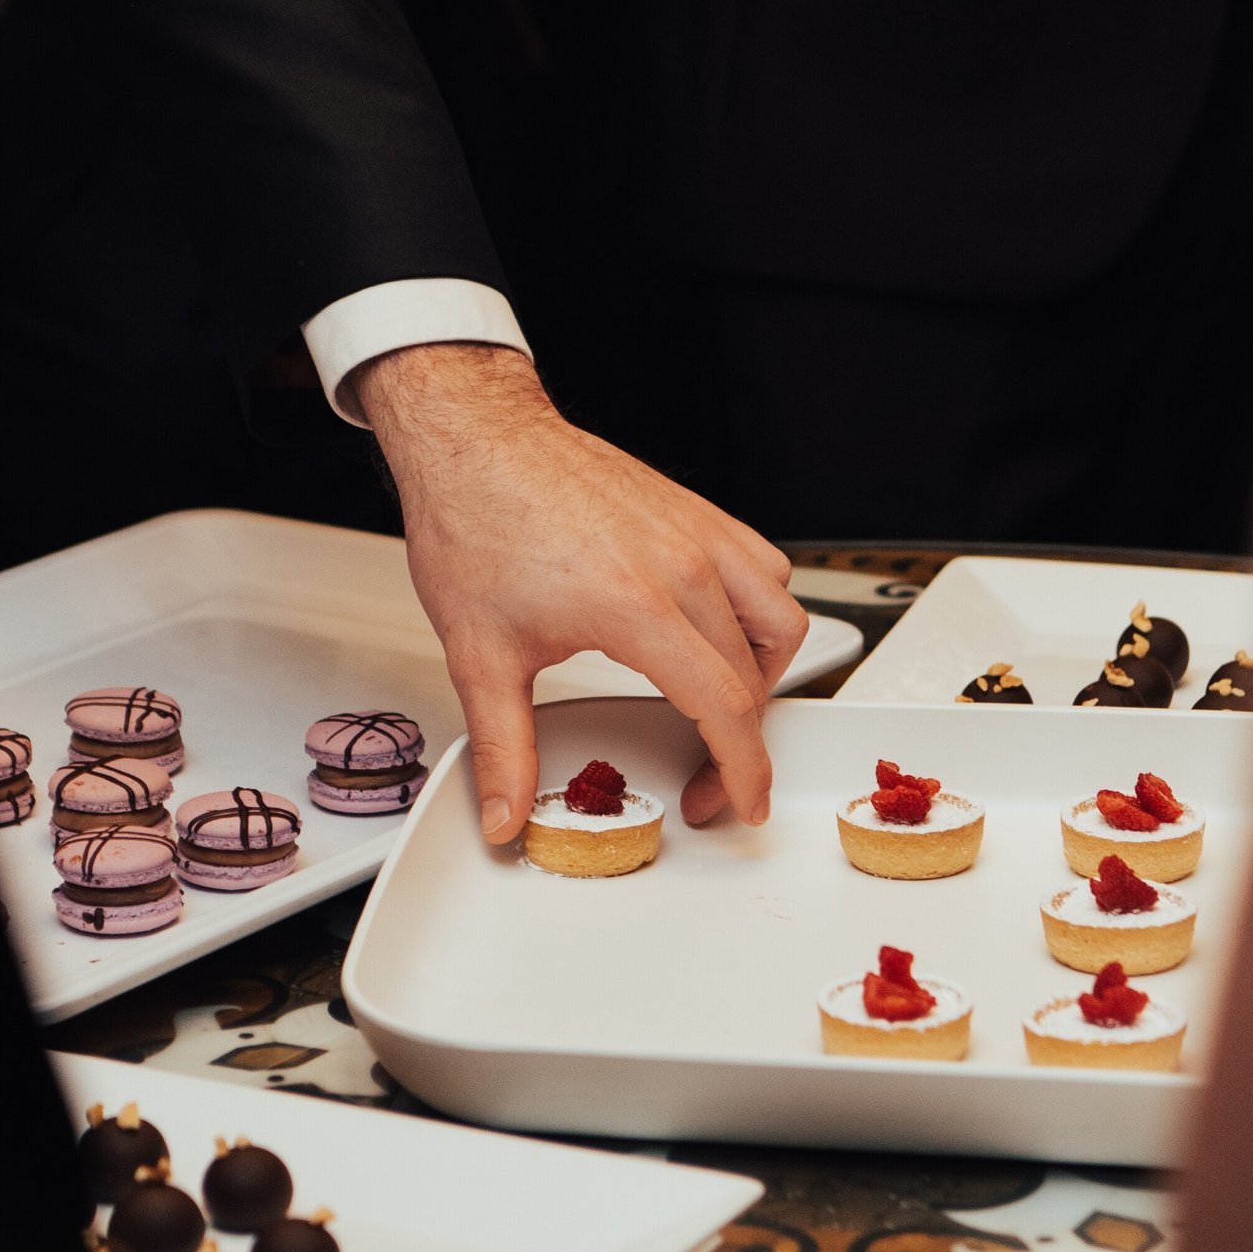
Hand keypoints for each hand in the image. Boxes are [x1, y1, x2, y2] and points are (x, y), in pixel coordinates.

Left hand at [354, 343, 808, 838]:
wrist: (473, 439)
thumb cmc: (476, 521)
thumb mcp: (480, 654)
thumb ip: (503, 748)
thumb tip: (505, 812)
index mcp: (637, 606)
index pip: (725, 708)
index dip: (742, 770)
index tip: (742, 801)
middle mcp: (683, 564)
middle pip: (755, 675)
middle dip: (741, 741)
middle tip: (705, 773)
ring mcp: (696, 532)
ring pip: (779, 615)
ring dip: (764, 672)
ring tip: (723, 705)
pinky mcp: (694, 512)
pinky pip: (763, 567)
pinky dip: (759, 611)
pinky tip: (721, 632)